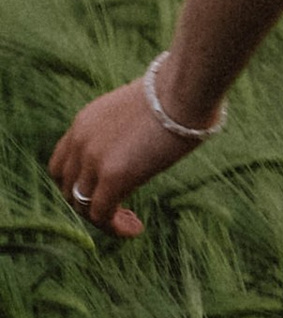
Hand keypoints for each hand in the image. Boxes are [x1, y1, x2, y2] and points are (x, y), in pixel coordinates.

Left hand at [47, 78, 197, 240]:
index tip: (104, 190)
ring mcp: (93, 158)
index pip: (63, 162)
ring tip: (128, 224)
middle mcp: (80, 140)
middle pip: (67, 186)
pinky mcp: (113, 175)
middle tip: (117, 210)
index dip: (78, 182)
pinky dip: (114, 227)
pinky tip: (134, 228)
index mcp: (85, 121)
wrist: (185, 88)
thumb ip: (131, 127)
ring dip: (102, 219)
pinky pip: (102, 214)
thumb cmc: (179, 92)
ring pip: (82, 204)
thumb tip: (151, 137)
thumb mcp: (141, 108)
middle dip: (88, 203)